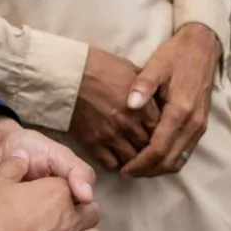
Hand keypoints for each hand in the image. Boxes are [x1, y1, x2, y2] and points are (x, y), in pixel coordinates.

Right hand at [70, 47, 157, 172]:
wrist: (69, 74)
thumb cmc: (101, 67)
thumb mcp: (131, 70)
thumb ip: (147, 87)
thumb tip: (157, 96)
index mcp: (142, 107)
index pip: (161, 130)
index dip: (161, 133)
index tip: (157, 133)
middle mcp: (129, 124)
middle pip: (148, 147)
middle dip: (149, 148)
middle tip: (147, 148)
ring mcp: (110, 135)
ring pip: (131, 160)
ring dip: (134, 160)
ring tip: (134, 158)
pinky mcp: (93, 143)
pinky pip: (110, 163)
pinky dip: (116, 164)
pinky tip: (117, 159)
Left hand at [118, 24, 220, 177]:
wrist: (202, 48)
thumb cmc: (176, 55)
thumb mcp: (157, 65)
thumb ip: (143, 85)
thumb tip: (130, 105)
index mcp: (180, 110)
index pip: (158, 149)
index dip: (140, 163)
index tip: (123, 168)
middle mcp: (193, 123)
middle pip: (169, 161)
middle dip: (147, 171)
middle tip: (127, 172)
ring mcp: (199, 126)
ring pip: (179, 160)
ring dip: (159, 169)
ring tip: (138, 168)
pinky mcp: (201, 125)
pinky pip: (185, 152)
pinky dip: (169, 160)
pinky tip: (153, 157)